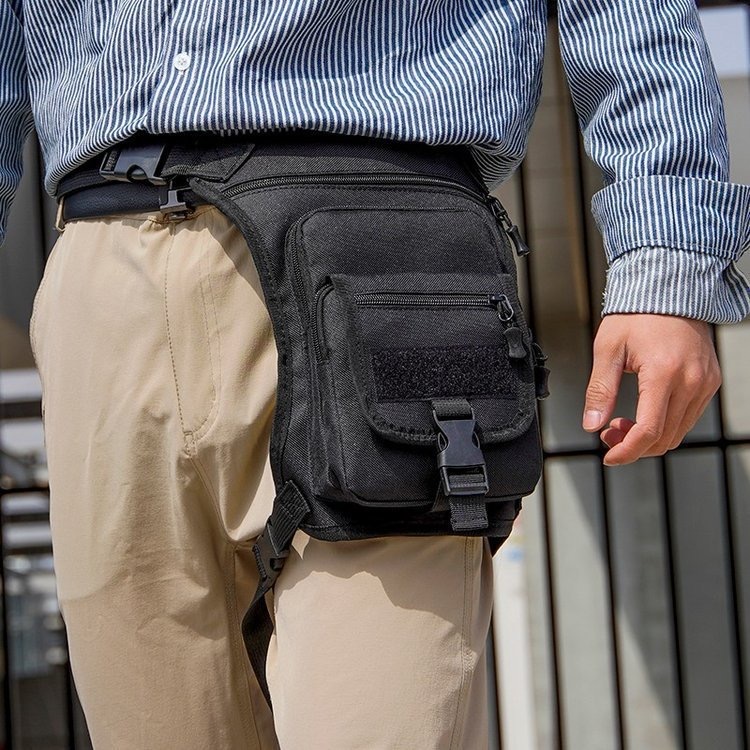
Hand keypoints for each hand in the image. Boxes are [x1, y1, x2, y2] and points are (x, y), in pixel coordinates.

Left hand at [582, 314, 720, 465]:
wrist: (669, 289)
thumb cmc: (636, 314)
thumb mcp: (608, 351)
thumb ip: (600, 391)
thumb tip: (591, 425)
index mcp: (665, 373)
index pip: (649, 431)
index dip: (627, 451)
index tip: (609, 457)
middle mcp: (692, 381)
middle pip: (665, 438)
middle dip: (633, 446)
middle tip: (607, 434)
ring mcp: (705, 382)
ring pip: (678, 432)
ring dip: (649, 438)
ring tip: (620, 422)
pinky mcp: (709, 381)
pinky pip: (688, 417)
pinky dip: (665, 425)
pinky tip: (643, 413)